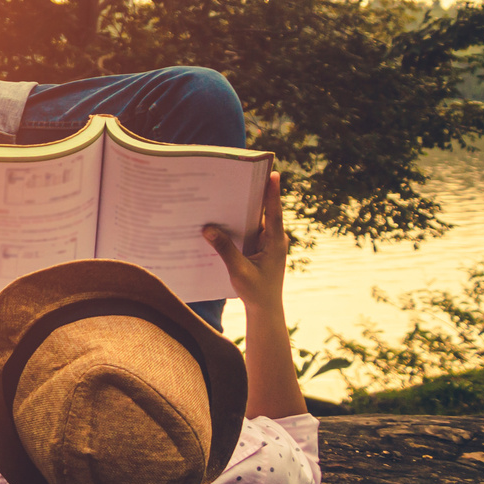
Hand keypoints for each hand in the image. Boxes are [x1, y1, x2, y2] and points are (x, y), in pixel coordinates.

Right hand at [204, 171, 286, 312]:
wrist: (265, 310)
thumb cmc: (256, 292)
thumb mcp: (239, 270)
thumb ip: (225, 249)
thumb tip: (208, 228)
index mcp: (275, 242)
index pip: (274, 213)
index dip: (272, 193)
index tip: (273, 174)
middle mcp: (273, 239)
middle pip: (262, 211)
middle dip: (250, 195)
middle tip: (236, 177)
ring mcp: (267, 243)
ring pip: (253, 221)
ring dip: (240, 210)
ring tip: (223, 194)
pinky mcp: (259, 248)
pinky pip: (248, 231)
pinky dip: (236, 225)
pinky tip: (220, 220)